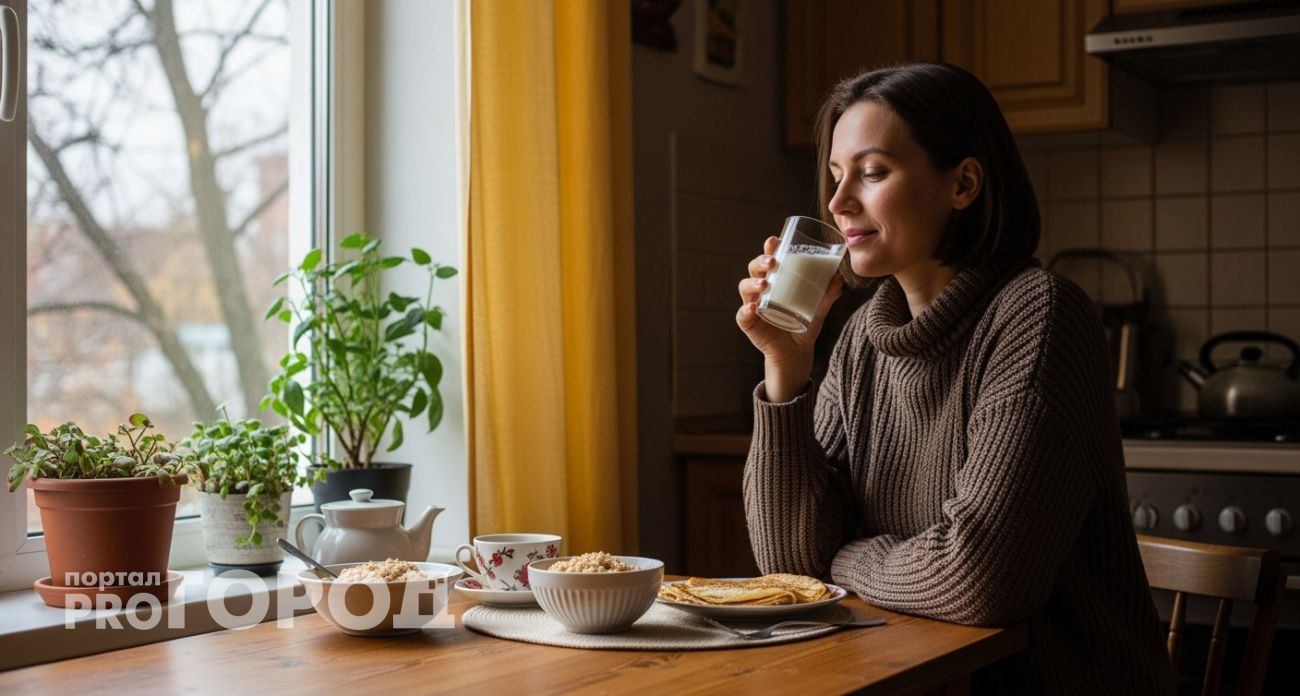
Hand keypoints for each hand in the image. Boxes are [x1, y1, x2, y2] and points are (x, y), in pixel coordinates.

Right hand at [736, 236, 844, 400]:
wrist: (796, 352)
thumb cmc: (804, 324)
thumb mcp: (819, 309)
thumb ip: (828, 295)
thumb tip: (839, 278)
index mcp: (776, 280)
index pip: (769, 259)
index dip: (769, 248)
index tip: (774, 240)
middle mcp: (761, 289)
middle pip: (753, 268)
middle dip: (760, 262)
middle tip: (773, 262)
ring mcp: (752, 304)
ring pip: (745, 288)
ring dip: (753, 283)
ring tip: (765, 284)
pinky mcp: (748, 323)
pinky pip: (742, 314)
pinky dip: (746, 310)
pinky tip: (754, 308)